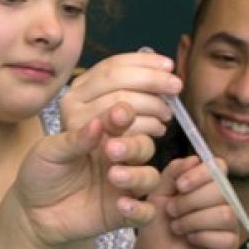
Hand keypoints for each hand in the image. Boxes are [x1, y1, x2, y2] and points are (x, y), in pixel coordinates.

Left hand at [11, 103, 159, 247]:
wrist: (31, 212)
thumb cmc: (42, 174)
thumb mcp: (50, 151)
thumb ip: (74, 139)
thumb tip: (97, 123)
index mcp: (103, 137)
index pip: (124, 121)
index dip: (125, 116)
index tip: (118, 115)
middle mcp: (119, 159)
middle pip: (144, 146)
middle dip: (133, 145)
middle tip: (112, 149)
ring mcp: (123, 187)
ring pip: (150, 177)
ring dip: (138, 175)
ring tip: (114, 176)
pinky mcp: (123, 214)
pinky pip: (146, 213)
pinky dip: (140, 209)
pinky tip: (122, 205)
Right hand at [58, 51, 177, 140]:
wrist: (82, 185)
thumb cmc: (107, 145)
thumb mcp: (115, 112)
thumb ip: (130, 90)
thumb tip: (163, 69)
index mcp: (80, 87)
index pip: (112, 65)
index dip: (144, 62)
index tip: (169, 66)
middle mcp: (72, 102)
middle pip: (116, 79)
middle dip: (151, 80)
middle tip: (176, 87)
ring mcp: (74, 125)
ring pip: (121, 103)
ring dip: (151, 106)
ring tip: (166, 115)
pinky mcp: (82, 148)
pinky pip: (122, 131)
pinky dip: (146, 127)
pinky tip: (157, 130)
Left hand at [133, 155, 243, 248]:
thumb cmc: (157, 222)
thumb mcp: (159, 192)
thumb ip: (173, 173)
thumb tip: (193, 159)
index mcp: (208, 185)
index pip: (219, 167)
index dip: (200, 174)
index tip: (179, 186)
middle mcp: (224, 201)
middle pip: (221, 191)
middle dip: (189, 202)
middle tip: (172, 212)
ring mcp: (229, 224)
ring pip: (224, 214)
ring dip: (193, 220)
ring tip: (177, 227)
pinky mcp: (230, 247)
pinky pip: (225, 238)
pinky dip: (202, 238)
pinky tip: (190, 240)